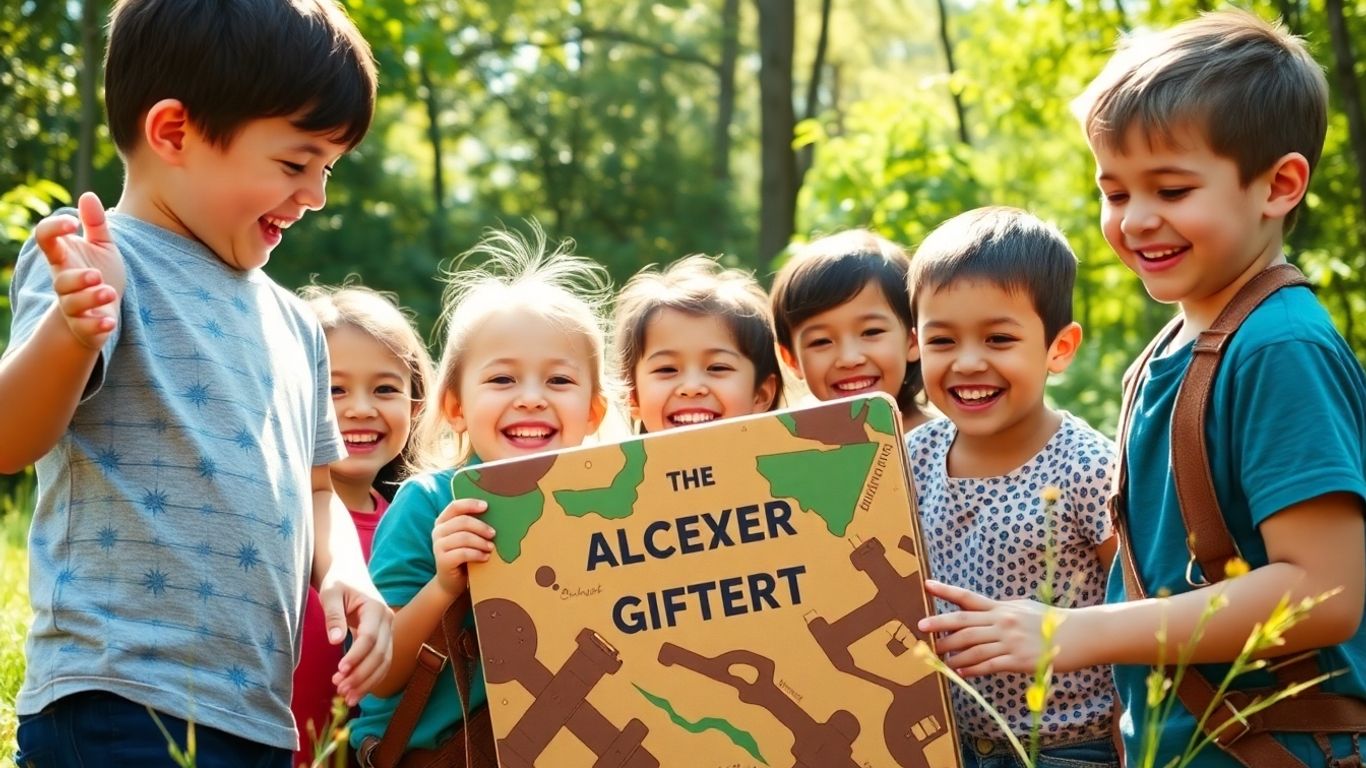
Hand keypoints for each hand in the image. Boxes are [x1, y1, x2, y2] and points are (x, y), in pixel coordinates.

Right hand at [33, 192, 125, 349]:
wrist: (102, 311)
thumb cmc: (99, 274)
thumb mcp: (101, 247)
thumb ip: (95, 224)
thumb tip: (88, 194)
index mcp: (63, 257)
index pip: (45, 240)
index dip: (53, 229)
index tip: (73, 224)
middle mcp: (64, 282)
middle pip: (60, 280)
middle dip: (77, 278)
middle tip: (96, 274)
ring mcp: (73, 306)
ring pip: (72, 304)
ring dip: (90, 299)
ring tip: (108, 292)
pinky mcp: (85, 326)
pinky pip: (86, 328)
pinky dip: (97, 326)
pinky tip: (110, 322)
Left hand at [316, 574, 393, 705]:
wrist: (350, 573)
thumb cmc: (338, 581)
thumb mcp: (330, 593)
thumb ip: (333, 616)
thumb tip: (335, 641)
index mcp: (376, 607)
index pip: (370, 638)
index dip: (356, 656)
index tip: (339, 670)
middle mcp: (388, 620)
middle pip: (380, 654)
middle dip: (361, 674)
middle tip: (340, 688)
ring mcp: (389, 630)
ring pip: (384, 662)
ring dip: (367, 681)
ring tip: (347, 696)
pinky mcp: (384, 639)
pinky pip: (382, 663)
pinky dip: (371, 679)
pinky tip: (356, 692)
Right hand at [432, 498, 494, 596]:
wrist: (453, 581)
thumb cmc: (465, 555)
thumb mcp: (468, 537)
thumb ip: (473, 525)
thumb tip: (496, 513)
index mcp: (443, 521)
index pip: (455, 506)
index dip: (470, 504)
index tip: (486, 506)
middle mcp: (438, 531)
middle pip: (462, 521)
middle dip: (481, 527)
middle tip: (494, 533)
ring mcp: (438, 546)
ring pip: (463, 537)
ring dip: (481, 542)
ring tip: (491, 547)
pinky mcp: (442, 561)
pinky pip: (462, 553)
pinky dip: (477, 554)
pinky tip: (485, 557)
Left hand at [917, 579, 1089, 675]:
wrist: (1079, 635)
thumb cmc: (1051, 621)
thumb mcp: (1024, 607)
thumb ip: (1002, 609)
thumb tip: (985, 609)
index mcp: (1001, 607)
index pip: (967, 597)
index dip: (945, 591)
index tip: (926, 585)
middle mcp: (1002, 622)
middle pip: (963, 623)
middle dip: (939, 626)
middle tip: (921, 629)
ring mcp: (1009, 641)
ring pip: (972, 647)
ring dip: (952, 652)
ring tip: (938, 656)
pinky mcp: (1018, 660)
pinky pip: (988, 665)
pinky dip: (971, 668)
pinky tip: (959, 671)